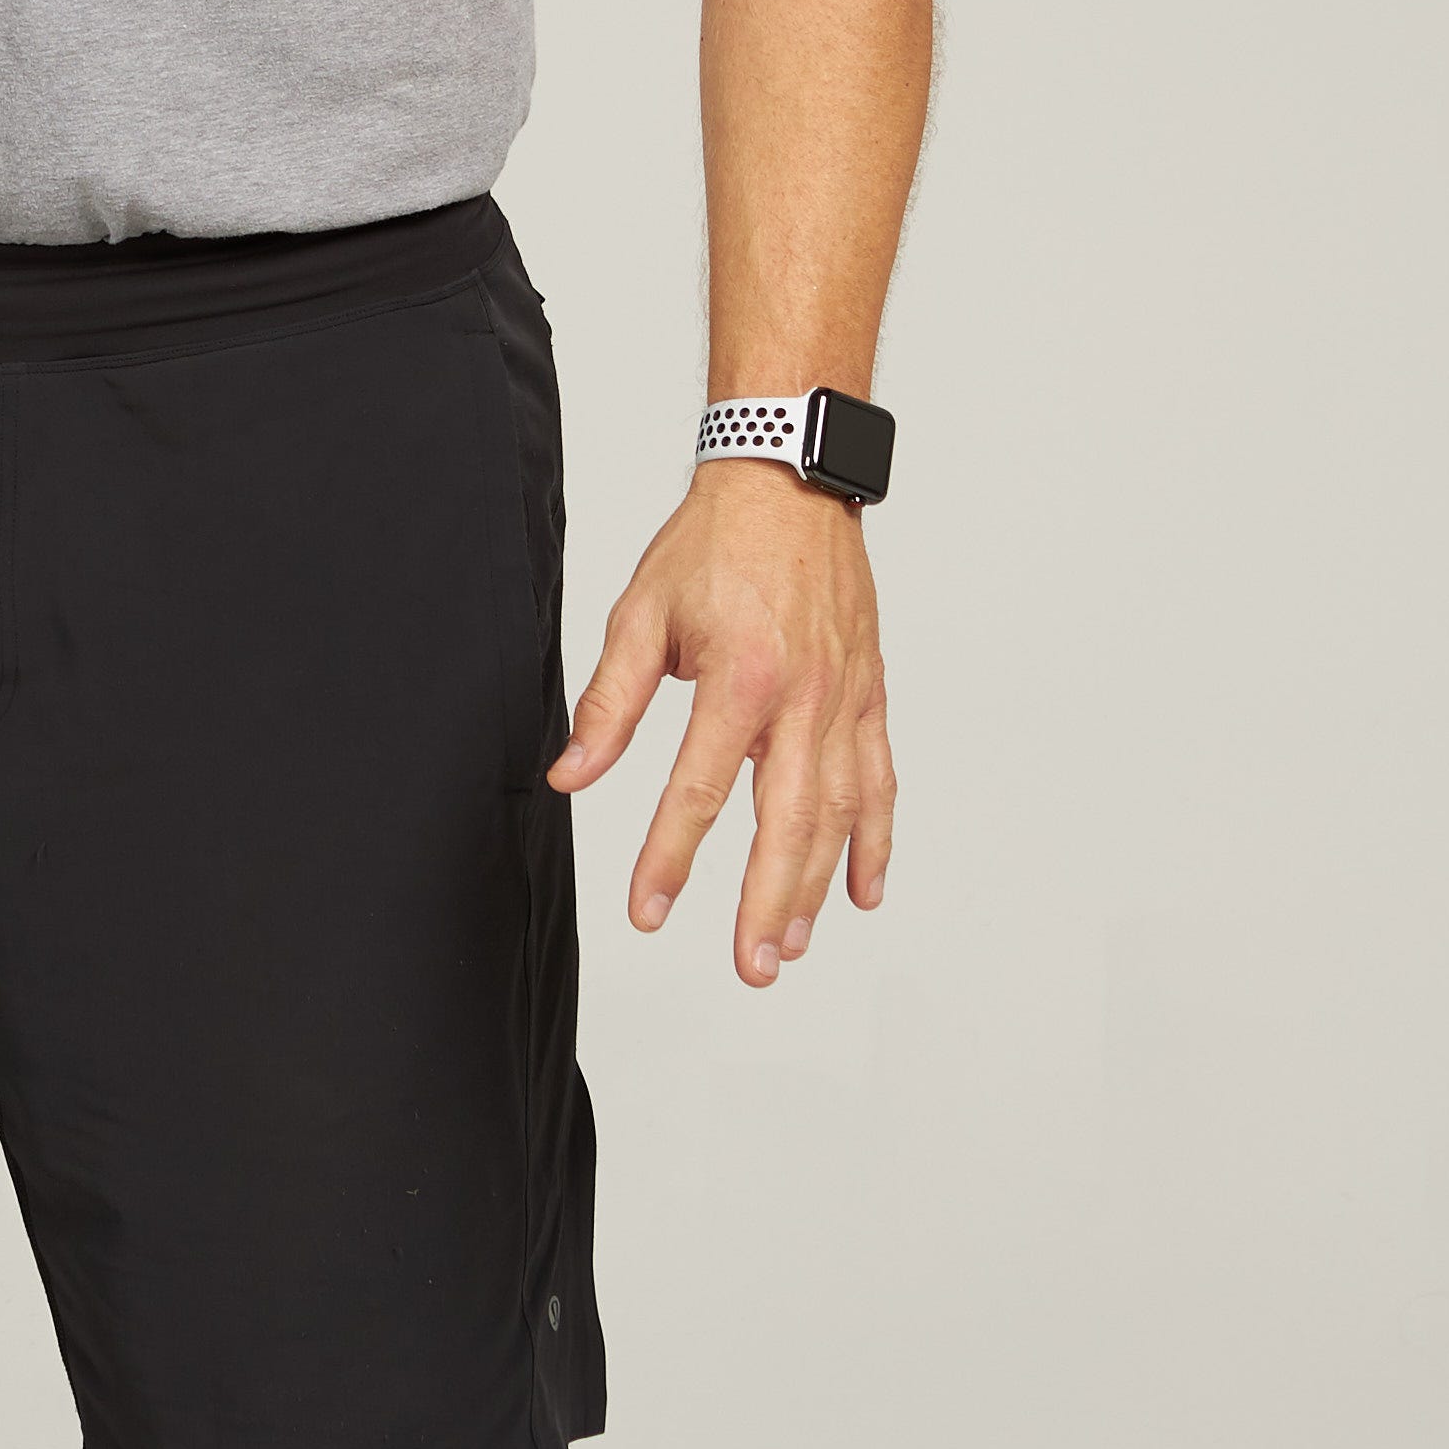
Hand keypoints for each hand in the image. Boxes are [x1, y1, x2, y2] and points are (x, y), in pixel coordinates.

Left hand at [552, 469, 897, 979]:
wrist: (788, 482)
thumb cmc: (714, 544)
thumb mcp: (642, 615)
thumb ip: (609, 703)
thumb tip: (571, 774)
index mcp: (740, 679)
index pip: (699, 790)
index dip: (670, 858)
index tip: (648, 911)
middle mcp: (803, 698)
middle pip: (786, 822)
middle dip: (765, 902)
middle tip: (752, 966)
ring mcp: (844, 700)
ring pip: (837, 812)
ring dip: (814, 886)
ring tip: (790, 944)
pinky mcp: (869, 695)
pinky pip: (878, 780)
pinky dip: (873, 838)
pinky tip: (861, 889)